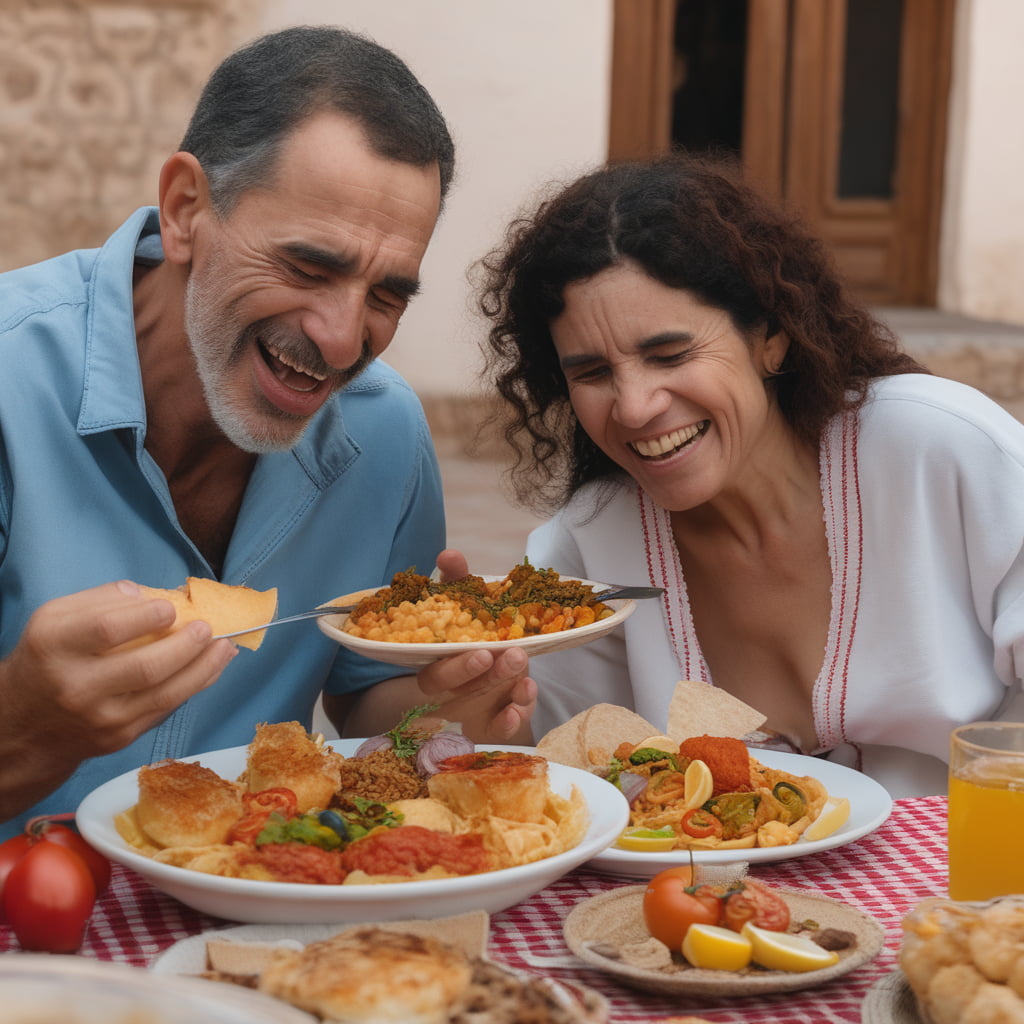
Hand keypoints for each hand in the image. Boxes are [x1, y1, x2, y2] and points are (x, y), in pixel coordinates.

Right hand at [0, 580, 237, 819]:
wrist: (25, 726)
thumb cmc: (50, 658)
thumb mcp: (56, 619)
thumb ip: (100, 599)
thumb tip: (147, 595)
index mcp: (55, 647)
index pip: (106, 630)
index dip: (146, 617)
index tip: (170, 607)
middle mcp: (77, 686)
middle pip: (145, 666)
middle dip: (186, 644)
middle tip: (207, 626)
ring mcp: (101, 718)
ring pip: (166, 693)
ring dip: (204, 667)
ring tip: (225, 645)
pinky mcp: (121, 738)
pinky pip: (168, 709)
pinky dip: (196, 685)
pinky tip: (212, 666)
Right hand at [417, 548, 535, 743]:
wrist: (498, 670)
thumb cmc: (476, 635)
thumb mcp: (470, 606)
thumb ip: (459, 583)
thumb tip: (449, 555)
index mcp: (438, 660)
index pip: (433, 668)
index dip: (453, 665)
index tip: (480, 650)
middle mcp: (450, 688)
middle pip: (452, 688)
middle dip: (475, 672)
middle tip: (503, 655)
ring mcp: (470, 707)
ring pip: (479, 704)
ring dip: (502, 684)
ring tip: (523, 666)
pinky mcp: (492, 722)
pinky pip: (499, 728)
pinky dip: (511, 717)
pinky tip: (523, 702)